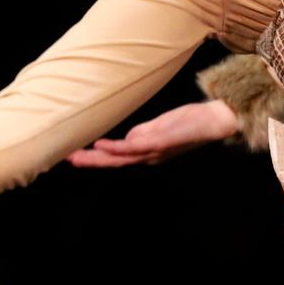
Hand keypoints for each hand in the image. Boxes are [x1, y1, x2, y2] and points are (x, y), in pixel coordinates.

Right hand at [66, 99, 238, 168]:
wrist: (216, 122)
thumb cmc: (189, 122)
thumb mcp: (162, 128)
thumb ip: (143, 134)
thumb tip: (124, 139)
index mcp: (148, 152)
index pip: (118, 157)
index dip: (96, 158)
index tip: (75, 155)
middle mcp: (150, 156)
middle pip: (115, 162)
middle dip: (91, 162)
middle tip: (68, 160)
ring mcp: (155, 150)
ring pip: (121, 158)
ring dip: (97, 158)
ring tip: (77, 156)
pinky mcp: (162, 141)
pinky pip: (135, 146)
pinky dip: (116, 147)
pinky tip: (101, 145)